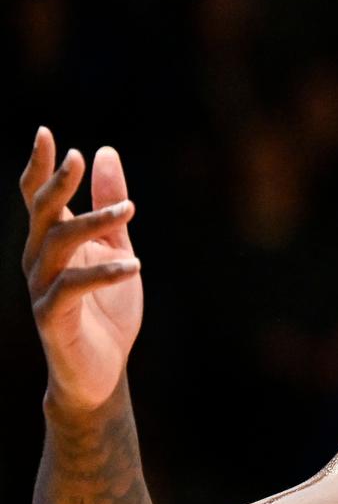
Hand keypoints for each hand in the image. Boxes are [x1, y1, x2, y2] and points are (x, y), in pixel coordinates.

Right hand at [19, 128, 141, 413]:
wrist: (101, 370)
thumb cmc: (106, 308)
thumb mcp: (115, 246)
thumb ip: (108, 203)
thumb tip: (105, 153)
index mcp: (53, 243)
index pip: (38, 198)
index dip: (40, 167)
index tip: (45, 133)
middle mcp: (40, 262)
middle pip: (43, 215)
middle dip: (58, 185)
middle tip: (78, 159)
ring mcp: (43, 289)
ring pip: (58, 246)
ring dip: (93, 224)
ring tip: (130, 211)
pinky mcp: (54, 318)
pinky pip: (72, 290)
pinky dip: (103, 274)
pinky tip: (133, 265)